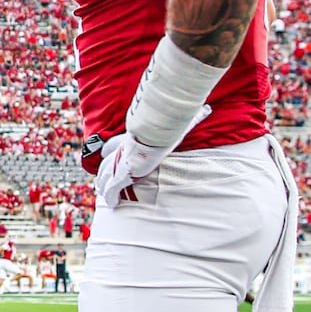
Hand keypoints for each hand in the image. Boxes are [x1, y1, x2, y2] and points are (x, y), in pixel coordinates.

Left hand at [94, 104, 210, 206]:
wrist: (153, 138)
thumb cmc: (163, 131)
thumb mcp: (174, 127)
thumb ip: (190, 119)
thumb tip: (208, 109)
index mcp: (129, 142)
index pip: (114, 147)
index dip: (111, 153)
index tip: (110, 155)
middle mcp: (121, 153)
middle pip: (107, 163)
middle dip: (105, 171)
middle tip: (102, 178)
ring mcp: (119, 165)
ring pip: (106, 176)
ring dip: (104, 183)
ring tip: (103, 190)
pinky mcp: (120, 176)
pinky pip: (112, 188)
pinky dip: (110, 195)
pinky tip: (111, 202)